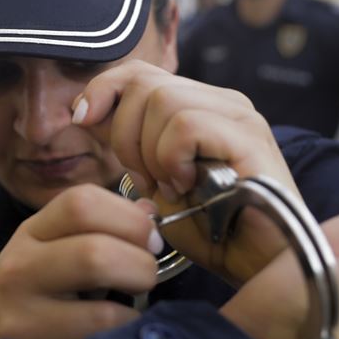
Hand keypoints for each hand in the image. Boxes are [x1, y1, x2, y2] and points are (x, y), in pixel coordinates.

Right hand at [0, 185, 159, 338]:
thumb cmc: (28, 289)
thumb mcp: (51, 247)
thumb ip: (97, 225)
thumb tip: (148, 211)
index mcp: (31, 232)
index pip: (81, 202)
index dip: (129, 217)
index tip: (150, 238)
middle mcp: (20, 268)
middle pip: (95, 253)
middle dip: (141, 265)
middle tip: (147, 276)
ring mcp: (21, 315)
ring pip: (100, 311)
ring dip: (134, 310)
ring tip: (132, 308)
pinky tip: (115, 335)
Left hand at [73, 59, 298, 284]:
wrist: (256, 267)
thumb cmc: (210, 231)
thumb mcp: (154, 180)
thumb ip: (128, 142)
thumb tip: (85, 111)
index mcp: (201, 106)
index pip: (139, 71)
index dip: (103, 90)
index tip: (81, 121)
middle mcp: (223, 102)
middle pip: (144, 83)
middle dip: (125, 134)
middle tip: (146, 180)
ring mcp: (239, 117)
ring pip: (162, 99)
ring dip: (151, 152)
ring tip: (172, 187)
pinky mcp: (249, 138)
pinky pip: (186, 126)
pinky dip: (173, 159)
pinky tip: (187, 186)